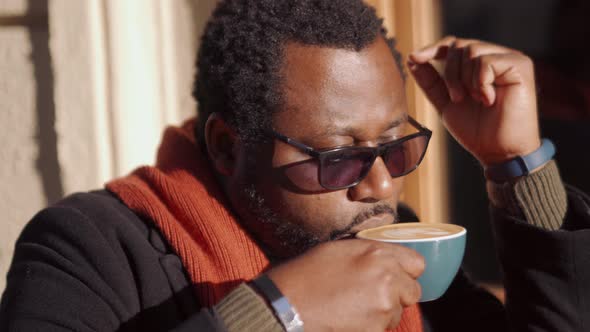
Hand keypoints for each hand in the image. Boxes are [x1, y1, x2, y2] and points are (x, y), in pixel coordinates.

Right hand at [266, 239, 423, 330]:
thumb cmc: (306, 274)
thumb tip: (387, 258)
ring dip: (384, 310)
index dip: (406, 269)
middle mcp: (387, 279)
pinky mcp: (375, 330)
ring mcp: (383, 308)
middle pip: (413, 291)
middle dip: (398, 292)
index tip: (395, 274)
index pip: (417, 263)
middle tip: (373, 293)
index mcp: (378, 255)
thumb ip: (369, 252)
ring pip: (398, 311)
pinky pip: (383, 327)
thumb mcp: (338, 248)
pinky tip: (350, 318)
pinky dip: (372, 325)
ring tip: (355, 306)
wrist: (286, 306)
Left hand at [408, 36, 540, 165]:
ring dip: (465, 80)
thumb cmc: (476, 130)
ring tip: (476, 100)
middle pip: (459, 46)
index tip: (414, 58)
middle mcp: (496, 57)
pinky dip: (480, 82)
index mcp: (479, 64)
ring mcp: (509, 59)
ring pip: (471, 51)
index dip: (432, 49)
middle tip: (458, 98)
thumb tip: (412, 58)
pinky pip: (486, 61)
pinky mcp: (520, 65)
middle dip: (450, 74)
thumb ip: (430, 80)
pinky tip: (489, 99)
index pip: (452, 44)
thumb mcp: (445, 102)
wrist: (498, 151)